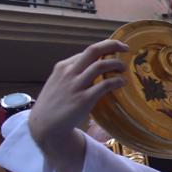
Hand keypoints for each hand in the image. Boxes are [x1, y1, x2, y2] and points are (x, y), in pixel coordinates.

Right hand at [29, 40, 127, 171]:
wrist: (45, 126)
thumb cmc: (54, 105)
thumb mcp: (58, 83)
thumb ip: (72, 74)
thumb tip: (92, 68)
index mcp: (63, 67)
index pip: (87, 52)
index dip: (104, 49)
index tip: (115, 51)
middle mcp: (69, 72)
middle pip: (94, 50)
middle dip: (112, 45)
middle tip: (125, 48)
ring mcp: (76, 85)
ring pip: (101, 65)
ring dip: (116, 64)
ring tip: (124, 68)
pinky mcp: (84, 99)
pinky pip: (105, 84)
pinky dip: (117, 81)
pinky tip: (122, 83)